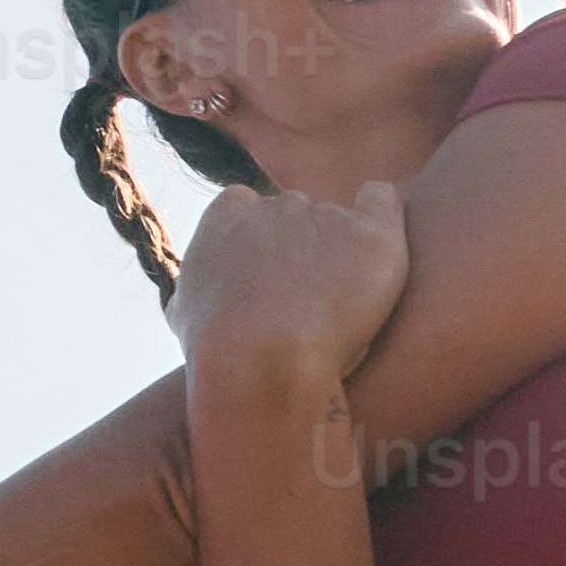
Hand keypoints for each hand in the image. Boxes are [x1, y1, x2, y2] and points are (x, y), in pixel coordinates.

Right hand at [169, 173, 411, 401]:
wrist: (261, 365)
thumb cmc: (218, 348)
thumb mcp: (183, 311)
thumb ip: (198, 284)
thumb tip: (195, 293)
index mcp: (230, 211)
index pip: (252, 210)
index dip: (264, 246)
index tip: (271, 282)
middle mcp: (278, 203)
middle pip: (299, 216)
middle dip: (304, 250)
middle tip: (307, 303)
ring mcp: (326, 215)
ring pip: (340, 223)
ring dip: (342, 254)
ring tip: (339, 310)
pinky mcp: (371, 233)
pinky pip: (383, 200)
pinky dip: (381, 217)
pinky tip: (375, 249)